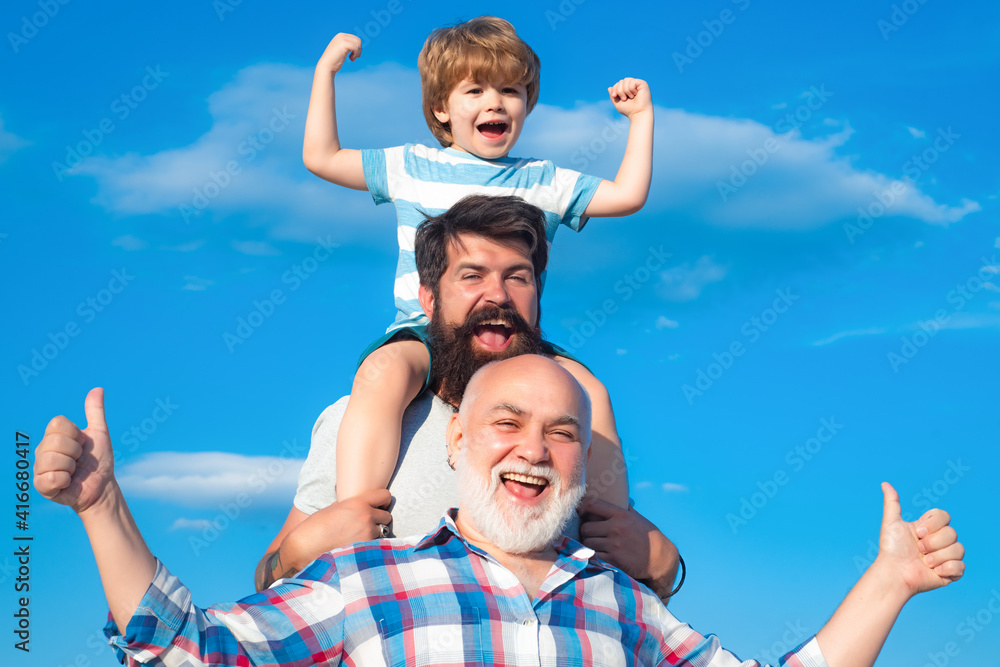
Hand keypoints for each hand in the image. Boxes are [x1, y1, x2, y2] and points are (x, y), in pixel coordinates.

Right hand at [34, 388, 115, 515]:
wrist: (102, 486)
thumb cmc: (98, 460)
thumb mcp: (99, 433)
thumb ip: (95, 412)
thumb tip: (98, 388)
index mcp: (54, 436)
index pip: (57, 424)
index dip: (76, 434)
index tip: (82, 444)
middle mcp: (43, 450)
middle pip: (55, 441)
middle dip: (75, 451)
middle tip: (79, 459)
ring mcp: (40, 467)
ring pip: (52, 459)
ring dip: (71, 467)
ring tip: (74, 471)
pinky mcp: (42, 485)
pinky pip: (50, 478)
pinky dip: (65, 480)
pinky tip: (67, 482)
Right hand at [281, 489, 392, 570]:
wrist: (306, 548)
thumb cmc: (315, 527)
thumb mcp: (334, 508)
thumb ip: (351, 506)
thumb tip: (361, 505)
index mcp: (358, 503)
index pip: (385, 496)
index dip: (383, 501)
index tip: (378, 506)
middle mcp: (366, 517)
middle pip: (387, 516)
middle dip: (379, 520)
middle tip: (367, 525)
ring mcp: (367, 535)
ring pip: (382, 533)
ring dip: (374, 535)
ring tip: (359, 538)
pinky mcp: (365, 550)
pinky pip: (376, 547)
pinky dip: (370, 547)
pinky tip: (358, 548)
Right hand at [317, 33, 362, 73]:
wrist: (326, 65)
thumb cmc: (334, 61)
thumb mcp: (341, 50)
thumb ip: (348, 46)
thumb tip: (359, 45)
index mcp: (340, 36)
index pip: (355, 39)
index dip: (357, 48)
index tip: (354, 55)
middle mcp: (341, 35)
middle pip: (358, 40)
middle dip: (359, 50)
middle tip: (354, 57)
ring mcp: (342, 39)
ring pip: (358, 43)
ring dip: (357, 52)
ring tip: (352, 58)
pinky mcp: (343, 44)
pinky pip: (356, 47)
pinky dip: (356, 54)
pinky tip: (351, 59)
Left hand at [578, 497, 678, 598]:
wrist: (660, 558)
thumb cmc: (648, 536)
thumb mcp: (637, 517)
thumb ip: (623, 508)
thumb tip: (615, 495)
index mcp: (621, 515)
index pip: (592, 504)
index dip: (581, 507)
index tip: (579, 511)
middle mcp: (616, 528)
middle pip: (586, 527)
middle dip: (585, 531)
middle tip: (588, 533)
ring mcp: (615, 545)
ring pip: (587, 542)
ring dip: (587, 544)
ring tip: (593, 544)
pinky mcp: (614, 560)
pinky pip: (594, 556)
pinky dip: (593, 556)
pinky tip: (597, 554)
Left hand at [607, 77, 651, 117]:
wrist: (638, 114)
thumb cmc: (629, 110)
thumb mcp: (618, 103)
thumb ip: (613, 96)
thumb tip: (609, 87)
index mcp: (628, 89)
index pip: (618, 83)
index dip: (614, 88)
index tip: (614, 96)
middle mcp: (633, 85)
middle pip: (621, 81)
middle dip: (619, 90)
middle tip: (624, 99)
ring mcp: (638, 84)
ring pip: (626, 80)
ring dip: (625, 90)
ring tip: (630, 97)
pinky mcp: (643, 83)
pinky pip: (632, 81)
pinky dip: (631, 89)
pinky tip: (635, 94)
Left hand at [875, 482, 964, 596]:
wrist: (894, 572)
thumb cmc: (891, 548)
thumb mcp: (891, 523)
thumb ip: (892, 503)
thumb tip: (885, 483)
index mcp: (929, 528)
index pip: (944, 516)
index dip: (932, 524)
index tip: (917, 532)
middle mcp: (940, 541)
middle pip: (952, 533)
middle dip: (932, 542)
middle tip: (918, 549)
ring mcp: (947, 556)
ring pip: (958, 549)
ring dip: (937, 556)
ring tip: (923, 561)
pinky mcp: (951, 572)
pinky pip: (960, 566)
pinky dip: (946, 568)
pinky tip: (933, 571)